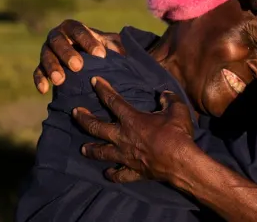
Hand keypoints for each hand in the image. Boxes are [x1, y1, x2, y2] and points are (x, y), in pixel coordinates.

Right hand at [32, 19, 123, 93]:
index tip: (100, 55)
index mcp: (73, 27)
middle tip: (78, 66)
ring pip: (46, 56)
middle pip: (59, 41)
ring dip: (52, 68)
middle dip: (67, 53)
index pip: (79, 31)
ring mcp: (47, 50)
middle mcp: (57, 36)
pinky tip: (44, 90)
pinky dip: (39, 80)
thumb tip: (121, 54)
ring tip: (60, 81)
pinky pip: (37, 71)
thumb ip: (114, 45)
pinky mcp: (41, 65)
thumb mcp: (107, 43)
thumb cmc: (97, 48)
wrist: (83, 57)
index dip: (88, 42)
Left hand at [73, 76, 196, 182]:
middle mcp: (123, 137)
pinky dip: (113, 174)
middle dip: (84, 119)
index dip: (102, 89)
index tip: (94, 81)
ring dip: (91, 150)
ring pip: (101, 153)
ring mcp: (126, 156)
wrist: (180, 162)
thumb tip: (165, 94)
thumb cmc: (177, 134)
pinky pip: (119, 175)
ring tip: (83, 148)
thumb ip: (170, 99)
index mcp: (132, 120)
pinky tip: (108, 173)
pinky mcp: (133, 171)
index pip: (113, 101)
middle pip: (96, 127)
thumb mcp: (177, 110)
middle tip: (75, 113)